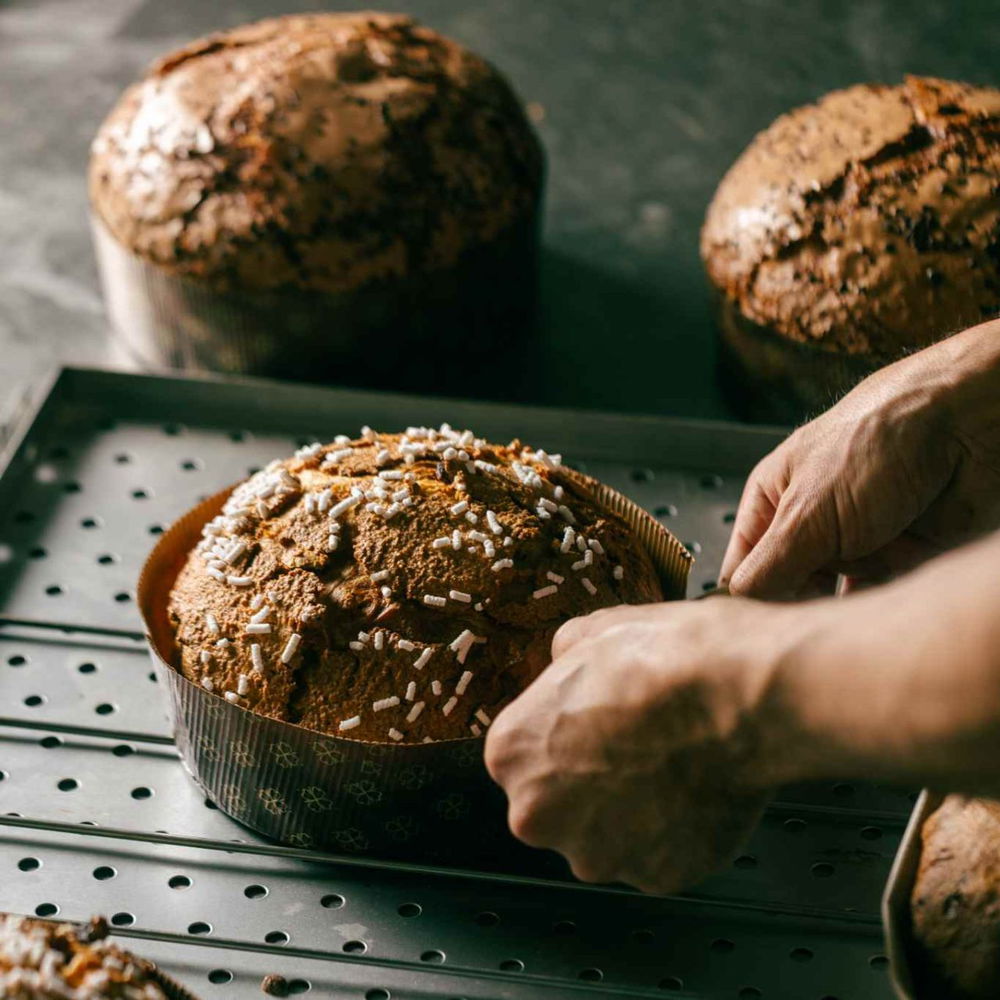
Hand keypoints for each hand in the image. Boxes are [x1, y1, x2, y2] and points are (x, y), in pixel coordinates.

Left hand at [484, 599, 785, 893]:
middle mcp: (539, 815)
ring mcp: (598, 854)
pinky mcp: (655, 878)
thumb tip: (568, 661)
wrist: (736, 696)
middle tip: (635, 745)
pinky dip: (675, 832)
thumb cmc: (663, 661)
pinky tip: (695, 788)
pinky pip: (659, 857)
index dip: (564, 734)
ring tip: (670, 764)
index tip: (594, 722)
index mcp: (511, 754)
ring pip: (607, 836)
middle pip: (557, 804)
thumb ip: (563, 656)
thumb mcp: (593, 630)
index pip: (524, 753)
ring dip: (632, 811)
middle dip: (590, 782)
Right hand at [720, 320, 999, 598]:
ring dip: (850, 594)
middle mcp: (812, 522)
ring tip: (868, 568)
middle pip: (789, 590)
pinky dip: (882, 602)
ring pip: (836, 598)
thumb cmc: (879, 443)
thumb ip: (769, 568)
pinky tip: (887, 586)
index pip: (741, 568)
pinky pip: (878, 600)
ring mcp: (856, 541)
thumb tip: (736, 608)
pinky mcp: (899, 558)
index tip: (755, 630)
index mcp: (774, 500)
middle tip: (813, 608)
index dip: (745, 601)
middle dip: (805, 599)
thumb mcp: (808, 513)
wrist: (965, 428)